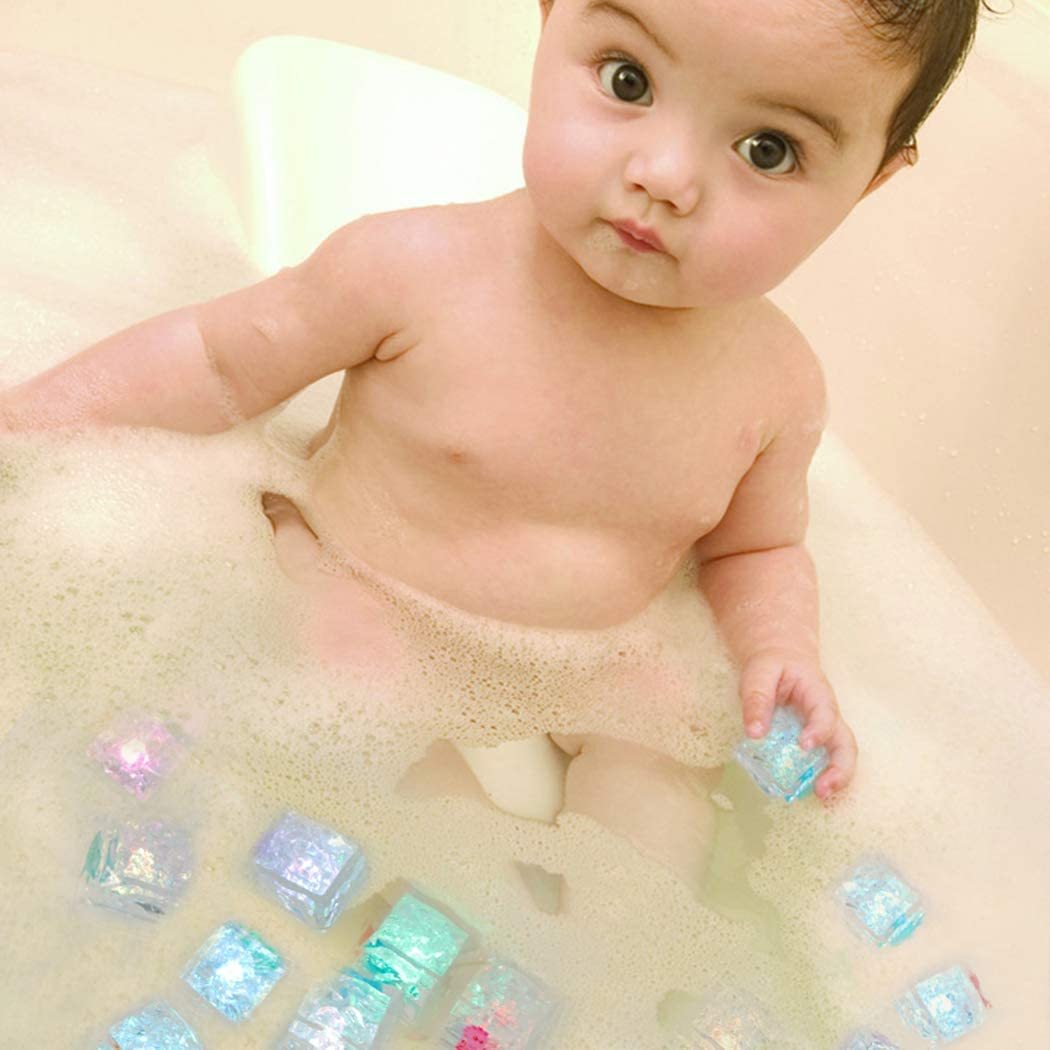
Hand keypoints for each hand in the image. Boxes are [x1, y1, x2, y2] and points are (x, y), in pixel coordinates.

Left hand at [739, 648, 855, 800]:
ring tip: (821, 794)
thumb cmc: (772, 665)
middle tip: (823, 789)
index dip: (819, 730)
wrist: (782, 657)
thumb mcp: (759, 674)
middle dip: (840, 768)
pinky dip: (820, 774)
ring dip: (836, 777)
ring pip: (841, 754)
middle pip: (846, 742)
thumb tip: (754, 733)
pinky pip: (824, 758)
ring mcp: (824, 728)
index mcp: (817, 693)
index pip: (825, 713)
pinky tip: (805, 788)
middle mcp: (827, 713)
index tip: (804, 745)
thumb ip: (756, 699)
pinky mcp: (815, 739)